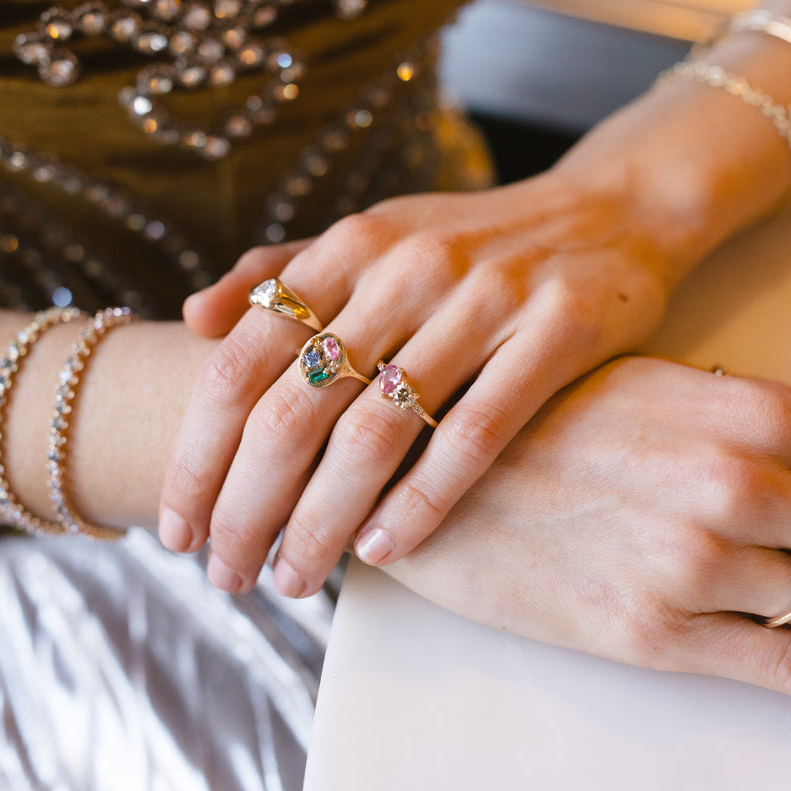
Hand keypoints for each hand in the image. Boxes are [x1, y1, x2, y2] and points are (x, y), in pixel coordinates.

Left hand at [160, 165, 679, 596]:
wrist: (613, 211)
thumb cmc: (474, 242)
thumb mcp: (375, 234)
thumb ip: (283, 271)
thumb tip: (192, 319)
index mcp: (352, 244)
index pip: (241, 359)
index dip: (198, 451)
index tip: (177, 524)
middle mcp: (406, 266)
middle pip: (295, 408)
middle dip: (247, 507)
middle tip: (227, 573)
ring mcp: (485, 298)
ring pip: (377, 433)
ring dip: (322, 523)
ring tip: (295, 579)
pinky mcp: (556, 330)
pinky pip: (476, 434)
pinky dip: (421, 503)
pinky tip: (381, 551)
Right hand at [388, 357, 790, 695]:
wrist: (419, 471)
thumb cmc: (530, 419)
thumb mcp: (645, 384)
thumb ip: (739, 421)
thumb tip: (789, 468)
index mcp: (745, 414)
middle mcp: (734, 486)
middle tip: (773, 545)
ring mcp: (698, 564)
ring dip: (790, 594)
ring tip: (748, 580)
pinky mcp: (657, 635)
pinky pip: (784, 671)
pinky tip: (782, 651)